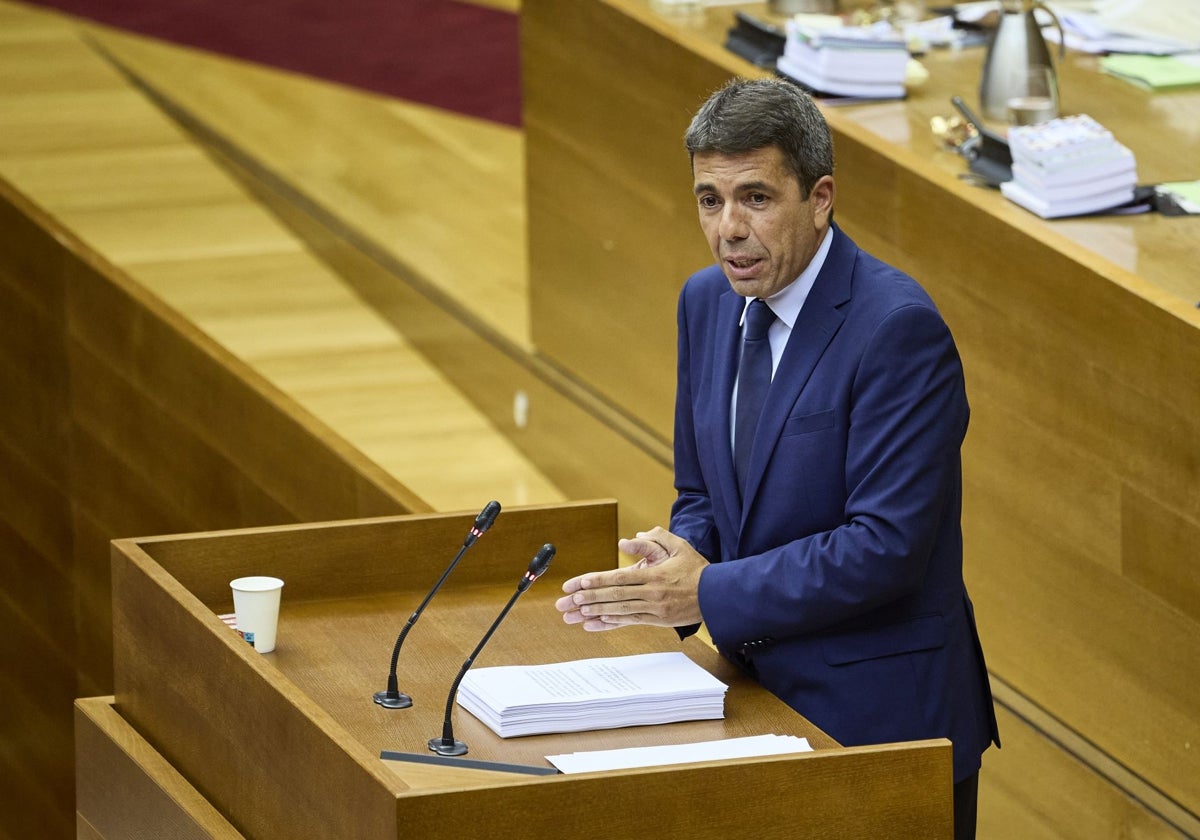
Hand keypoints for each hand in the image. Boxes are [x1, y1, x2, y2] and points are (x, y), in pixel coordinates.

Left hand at [554, 527, 706, 630]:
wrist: (718, 595)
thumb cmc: (697, 569)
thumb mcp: (680, 546)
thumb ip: (656, 538)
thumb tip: (629, 538)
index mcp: (654, 575)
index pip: (619, 578)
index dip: (596, 581)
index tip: (577, 583)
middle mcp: (652, 593)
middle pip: (615, 596)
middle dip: (589, 598)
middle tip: (568, 600)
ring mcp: (655, 609)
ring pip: (620, 611)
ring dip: (596, 611)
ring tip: (576, 613)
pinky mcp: (659, 621)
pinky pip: (632, 621)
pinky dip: (613, 622)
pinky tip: (597, 622)